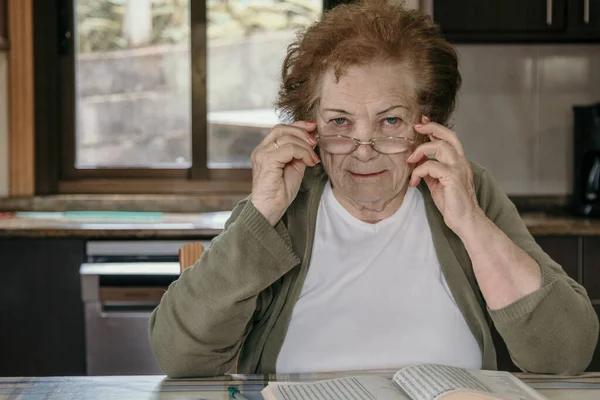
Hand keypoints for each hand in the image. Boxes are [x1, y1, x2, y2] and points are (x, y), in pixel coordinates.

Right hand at [250, 121, 320, 225]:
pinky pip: (289, 149)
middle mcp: (261, 150)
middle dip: (302, 132)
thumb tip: (310, 140)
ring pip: (288, 138)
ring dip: (305, 146)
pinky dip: (303, 153)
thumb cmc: (280, 192)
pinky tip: (309, 162)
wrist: (270, 209)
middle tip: (315, 141)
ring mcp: (262, 154)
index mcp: (265, 150)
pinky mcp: (267, 161)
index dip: (297, 126)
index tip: (312, 128)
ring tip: (312, 158)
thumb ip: (299, 153)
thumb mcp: (294, 167)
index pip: (280, 129)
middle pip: (282, 128)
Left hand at [407, 119, 482, 233]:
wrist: (465, 220)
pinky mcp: (453, 178)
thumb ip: (429, 169)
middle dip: (431, 127)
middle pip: (448, 135)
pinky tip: (414, 182)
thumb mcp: (437, 182)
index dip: (435, 128)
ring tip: (410, 160)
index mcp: (458, 162)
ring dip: (421, 150)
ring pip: (440, 147)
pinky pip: (431, 166)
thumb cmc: (453, 203)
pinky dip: (419, 171)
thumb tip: (417, 160)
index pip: (449, 138)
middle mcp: (460, 162)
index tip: (422, 122)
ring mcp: (458, 169)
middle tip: (416, 126)